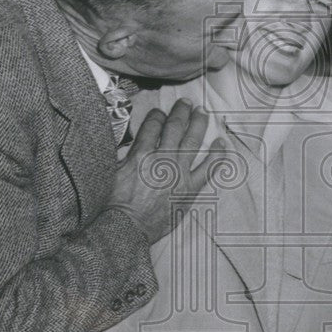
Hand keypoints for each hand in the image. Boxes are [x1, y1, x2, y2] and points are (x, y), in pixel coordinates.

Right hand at [107, 99, 224, 243]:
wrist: (126, 229)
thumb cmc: (113, 205)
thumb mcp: (109, 173)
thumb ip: (121, 155)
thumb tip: (124, 143)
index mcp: (140, 153)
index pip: (152, 125)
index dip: (157, 115)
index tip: (160, 112)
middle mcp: (162, 159)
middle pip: (175, 127)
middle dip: (181, 111)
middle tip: (186, 102)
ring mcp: (178, 174)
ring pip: (193, 141)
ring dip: (199, 123)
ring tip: (204, 112)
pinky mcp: (189, 190)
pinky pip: (208, 169)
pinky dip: (217, 155)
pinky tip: (222, 143)